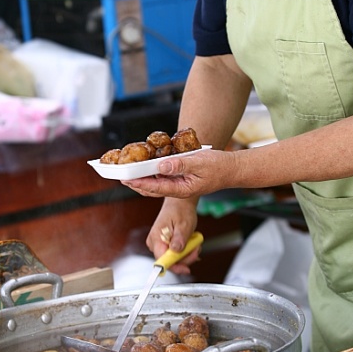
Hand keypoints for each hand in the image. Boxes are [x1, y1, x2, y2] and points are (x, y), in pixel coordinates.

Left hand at [121, 148, 235, 198]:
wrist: (231, 170)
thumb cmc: (218, 167)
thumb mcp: (198, 162)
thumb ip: (179, 164)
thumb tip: (161, 165)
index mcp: (182, 189)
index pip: (156, 187)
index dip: (140, 183)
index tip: (127, 179)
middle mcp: (179, 189)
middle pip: (153, 189)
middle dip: (137, 183)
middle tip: (122, 176)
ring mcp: (180, 185)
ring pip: (157, 184)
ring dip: (143, 179)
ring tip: (130, 172)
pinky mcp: (182, 180)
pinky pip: (165, 179)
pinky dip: (154, 173)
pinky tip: (147, 166)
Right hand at [146, 198, 199, 274]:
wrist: (179, 203)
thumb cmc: (180, 210)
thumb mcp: (183, 224)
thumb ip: (179, 238)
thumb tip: (176, 251)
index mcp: (156, 238)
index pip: (162, 260)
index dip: (174, 266)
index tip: (186, 268)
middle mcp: (154, 243)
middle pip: (169, 261)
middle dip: (185, 257)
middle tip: (196, 247)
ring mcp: (159, 244)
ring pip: (174, 258)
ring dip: (187, 253)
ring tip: (193, 242)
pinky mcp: (164, 244)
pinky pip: (175, 254)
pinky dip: (185, 251)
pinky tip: (190, 243)